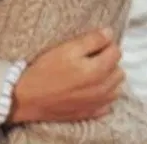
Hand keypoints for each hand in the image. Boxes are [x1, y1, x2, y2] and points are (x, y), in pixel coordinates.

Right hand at [9, 28, 124, 123]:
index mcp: (98, 71)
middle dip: (108, 61)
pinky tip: (88, 89)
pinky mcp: (90, 113)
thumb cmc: (45, 71)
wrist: (28, 98)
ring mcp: (98, 104)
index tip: (91, 45)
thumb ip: (92, 40)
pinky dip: (102, 95)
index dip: (104, 44)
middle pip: (119, 70)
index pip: (116, 51)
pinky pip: (107, 103)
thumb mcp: (66, 49)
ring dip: (108, 78)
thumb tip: (109, 33)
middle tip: (89, 58)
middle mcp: (103, 89)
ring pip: (116, 87)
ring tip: (90, 73)